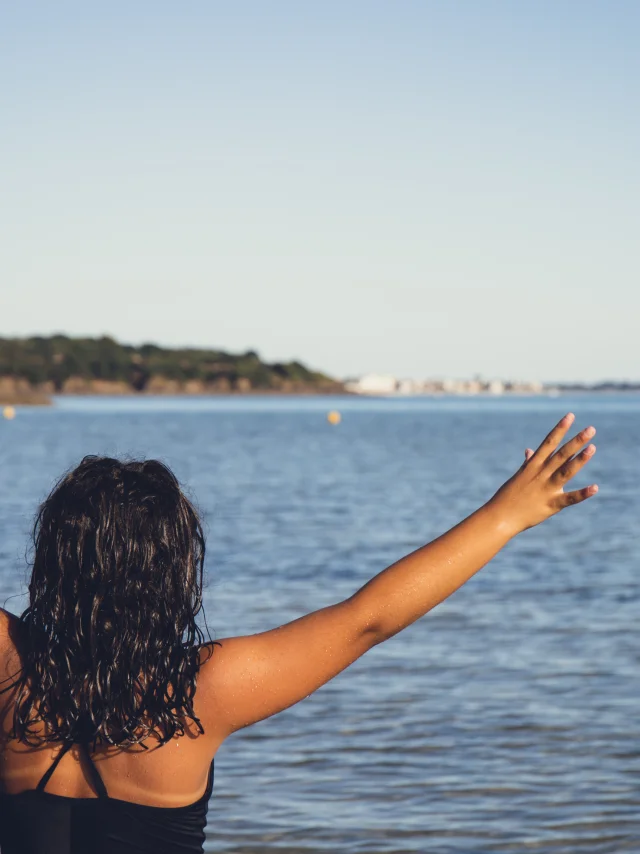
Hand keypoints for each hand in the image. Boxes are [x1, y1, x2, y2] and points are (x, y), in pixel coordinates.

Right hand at [487, 413, 597, 534]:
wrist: (500, 516)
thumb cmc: (509, 496)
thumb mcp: (519, 475)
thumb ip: (528, 462)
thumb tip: (529, 450)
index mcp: (533, 465)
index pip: (549, 443)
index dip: (560, 429)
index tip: (570, 416)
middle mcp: (541, 474)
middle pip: (561, 454)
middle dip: (576, 441)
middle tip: (591, 429)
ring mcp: (546, 489)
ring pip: (565, 472)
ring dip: (580, 460)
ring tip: (593, 448)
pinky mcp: (551, 504)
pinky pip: (569, 498)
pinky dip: (582, 494)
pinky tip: (595, 487)